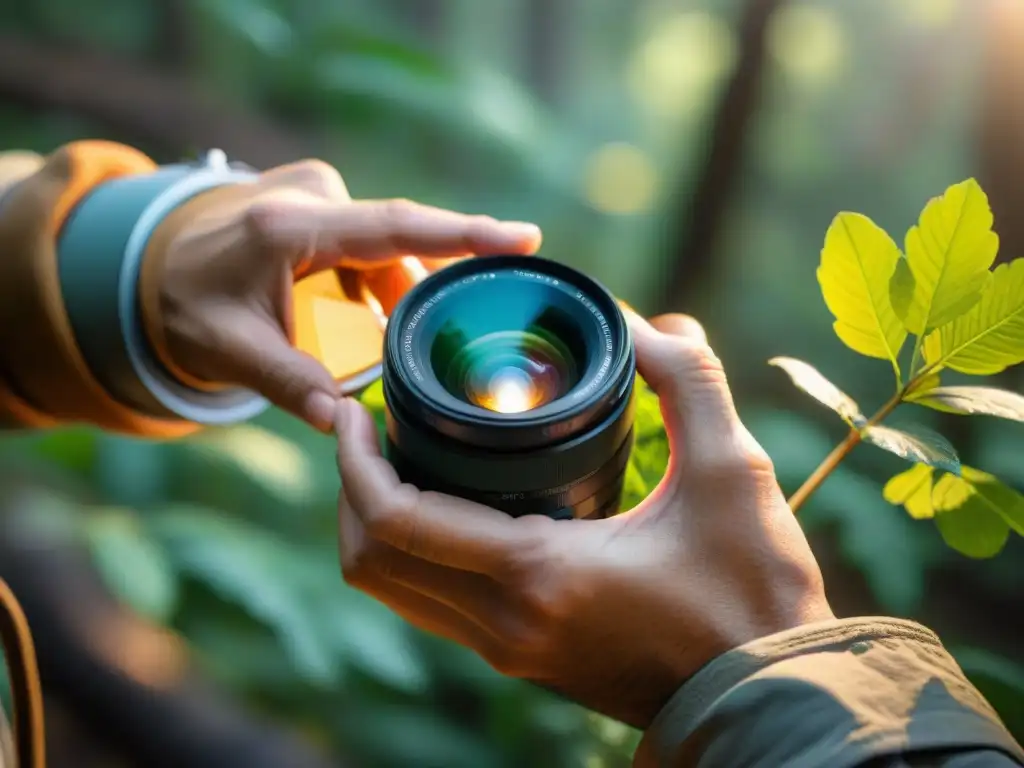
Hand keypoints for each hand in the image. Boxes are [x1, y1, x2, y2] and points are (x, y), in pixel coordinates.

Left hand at [153, 160, 541, 428]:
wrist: (152, 265)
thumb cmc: (186, 306)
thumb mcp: (226, 351)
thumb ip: (285, 383)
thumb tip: (341, 424)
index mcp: (289, 227)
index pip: (393, 228)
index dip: (462, 234)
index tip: (524, 237)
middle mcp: (311, 197)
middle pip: (399, 243)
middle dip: (426, 290)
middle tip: (450, 335)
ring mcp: (318, 193)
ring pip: (388, 248)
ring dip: (396, 293)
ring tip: (384, 338)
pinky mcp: (323, 201)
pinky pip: (373, 244)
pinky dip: (381, 281)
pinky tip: (374, 315)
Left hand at [334, 311, 833, 727]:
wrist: (767, 698)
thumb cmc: (755, 590)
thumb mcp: (735, 470)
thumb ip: (689, 378)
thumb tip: (645, 320)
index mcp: (538, 574)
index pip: (394, 521)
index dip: (353, 461)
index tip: (353, 407)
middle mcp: (504, 623)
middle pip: (370, 560)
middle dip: (347, 487)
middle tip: (366, 425)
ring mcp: (507, 651)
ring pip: (392, 590)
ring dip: (373, 523)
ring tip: (392, 459)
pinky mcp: (522, 660)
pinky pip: (429, 606)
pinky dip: (411, 554)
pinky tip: (444, 506)